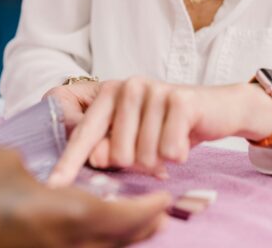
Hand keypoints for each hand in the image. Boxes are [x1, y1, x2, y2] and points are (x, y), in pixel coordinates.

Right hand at [0, 148, 170, 247]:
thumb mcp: (4, 161)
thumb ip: (35, 169)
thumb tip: (41, 177)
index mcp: (60, 217)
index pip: (122, 219)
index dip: (148, 210)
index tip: (166, 199)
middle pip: (114, 245)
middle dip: (140, 230)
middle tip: (158, 213)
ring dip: (116, 240)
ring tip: (130, 223)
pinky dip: (86, 243)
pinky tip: (81, 229)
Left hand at [48, 78, 271, 185]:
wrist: (218, 109)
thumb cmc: (169, 125)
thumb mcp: (136, 139)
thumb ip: (111, 148)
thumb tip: (96, 158)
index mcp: (110, 93)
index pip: (85, 134)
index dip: (69, 162)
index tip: (53, 186)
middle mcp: (128, 86)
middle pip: (117, 153)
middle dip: (138, 163)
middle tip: (155, 149)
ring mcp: (154, 89)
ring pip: (144, 156)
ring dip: (161, 160)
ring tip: (170, 143)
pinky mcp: (180, 99)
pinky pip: (168, 150)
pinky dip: (178, 154)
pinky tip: (184, 141)